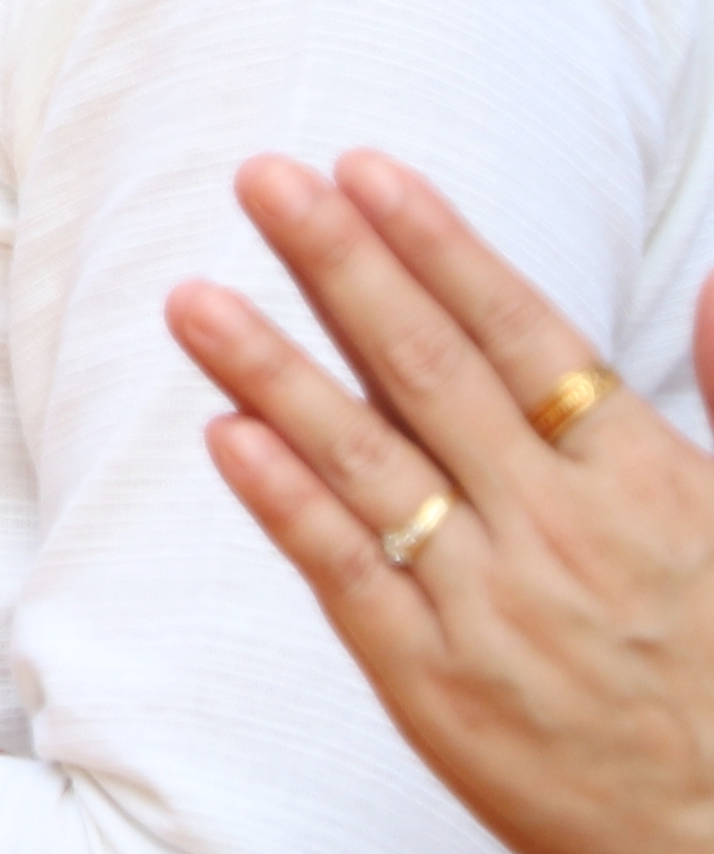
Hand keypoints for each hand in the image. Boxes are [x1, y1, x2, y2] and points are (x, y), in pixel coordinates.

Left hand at [172, 150, 713, 853]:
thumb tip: (712, 278)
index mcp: (644, 479)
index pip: (522, 333)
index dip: (437, 246)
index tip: (366, 166)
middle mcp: (559, 530)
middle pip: (427, 371)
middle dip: (340, 265)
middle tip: (262, 177)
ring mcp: (490, 609)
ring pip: (365, 462)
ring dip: (273, 370)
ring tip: (192, 295)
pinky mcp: (436, 688)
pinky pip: (348, 576)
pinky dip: (286, 503)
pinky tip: (224, 435)